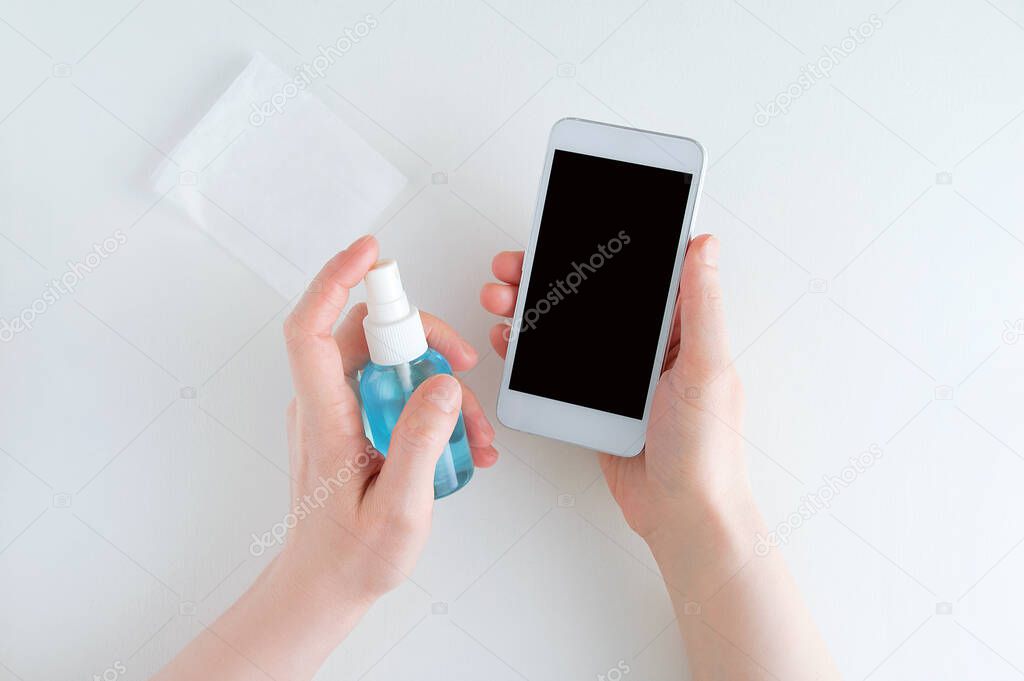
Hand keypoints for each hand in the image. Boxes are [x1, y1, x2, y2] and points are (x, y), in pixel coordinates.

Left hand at [282, 234, 497, 604]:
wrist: (324, 587)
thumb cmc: (351, 557)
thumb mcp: (400, 508)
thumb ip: (421, 443)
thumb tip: (440, 384)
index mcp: (325, 419)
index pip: (311, 329)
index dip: (335, 280)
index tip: (371, 253)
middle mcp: (325, 406)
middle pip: (368, 335)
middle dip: (425, 339)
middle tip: (464, 368)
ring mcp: (339, 414)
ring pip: (391, 363)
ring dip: (438, 386)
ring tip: (472, 433)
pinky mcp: (355, 424)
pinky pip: (395, 391)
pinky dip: (431, 407)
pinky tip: (459, 442)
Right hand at [480, 235, 748, 548]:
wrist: (682, 516)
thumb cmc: (707, 450)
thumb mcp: (706, 368)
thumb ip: (701, 305)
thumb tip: (704, 244)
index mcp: (681, 330)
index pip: (638, 273)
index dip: (601, 247)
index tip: (566, 228)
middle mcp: (649, 346)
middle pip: (592, 295)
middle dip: (549, 273)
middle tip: (515, 264)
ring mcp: (618, 375)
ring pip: (568, 327)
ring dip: (532, 307)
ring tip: (502, 297)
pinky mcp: (595, 402)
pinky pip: (557, 366)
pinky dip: (530, 349)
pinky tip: (509, 337)